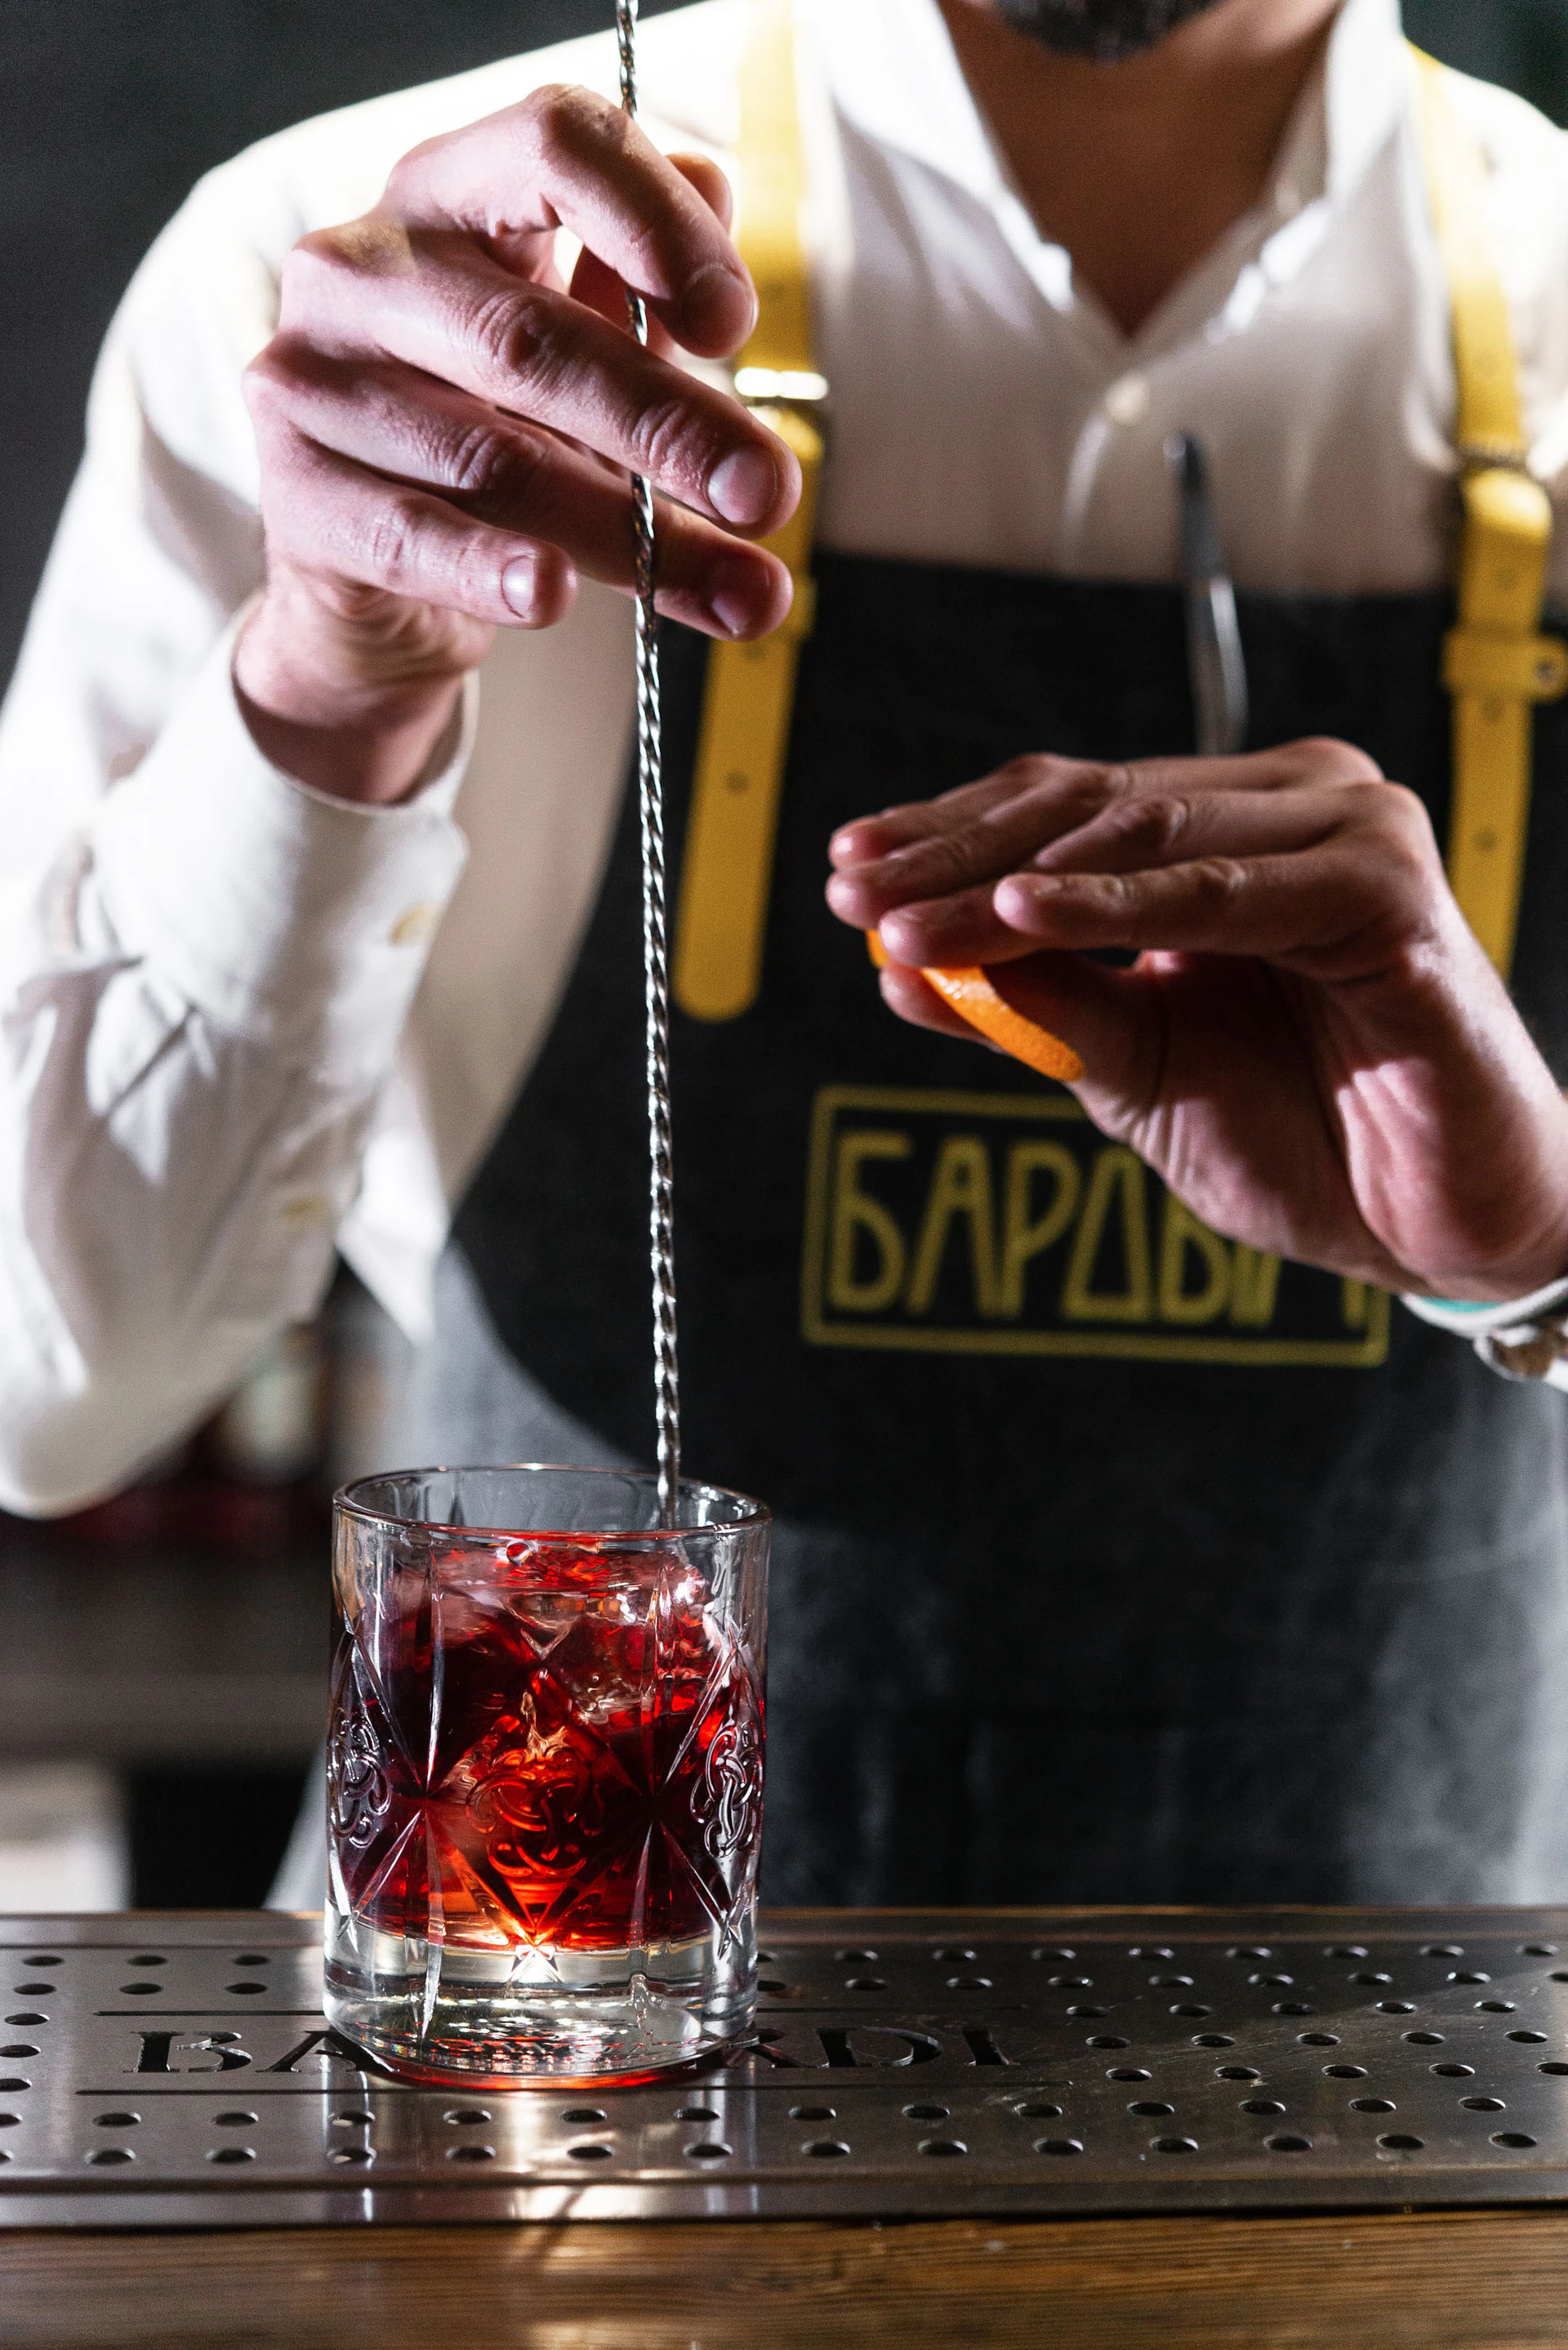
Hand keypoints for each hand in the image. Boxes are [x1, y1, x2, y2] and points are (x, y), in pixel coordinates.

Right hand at [236, 87, 800, 801]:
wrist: (371, 570)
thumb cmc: (492, 431)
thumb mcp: (581, 354)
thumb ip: (648, 309)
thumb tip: (722, 300)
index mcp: (450, 195)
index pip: (554, 147)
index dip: (655, 222)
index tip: (732, 326)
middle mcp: (364, 266)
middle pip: (532, 335)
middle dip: (670, 424)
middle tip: (767, 492)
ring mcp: (315, 379)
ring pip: (493, 455)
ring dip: (628, 533)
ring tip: (737, 589)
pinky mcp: (296, 495)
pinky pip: (412, 534)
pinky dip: (490, 569)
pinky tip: (550, 595)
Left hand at [826, 739, 1567, 1301]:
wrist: (1436, 1227)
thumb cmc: (1303, 1139)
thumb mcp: (1133, 1071)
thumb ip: (1035, 1006)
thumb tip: (898, 965)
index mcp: (1230, 833)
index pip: (1062, 810)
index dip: (945, 837)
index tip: (843, 878)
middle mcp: (1290, 808)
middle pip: (1085, 810)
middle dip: (954, 855)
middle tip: (853, 897)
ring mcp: (1346, 835)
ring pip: (1141, 837)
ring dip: (1008, 879)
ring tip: (906, 919)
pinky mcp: (1387, 892)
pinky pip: (1223, 891)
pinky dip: (1118, 906)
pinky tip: (1021, 916)